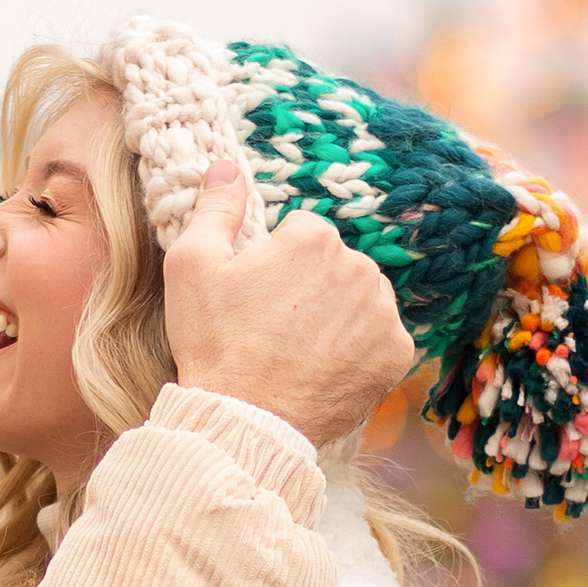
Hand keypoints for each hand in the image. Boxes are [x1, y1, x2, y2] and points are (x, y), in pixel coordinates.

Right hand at [162, 160, 413, 452]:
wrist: (245, 420)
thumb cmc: (214, 344)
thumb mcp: (192, 266)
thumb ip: (215, 208)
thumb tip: (227, 166)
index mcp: (313, 237)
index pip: (302, 235)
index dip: (275, 265)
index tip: (257, 298)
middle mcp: (358, 266)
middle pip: (336, 265)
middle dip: (312, 288)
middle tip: (275, 329)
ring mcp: (382, 312)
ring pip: (361, 299)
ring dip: (340, 316)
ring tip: (301, 350)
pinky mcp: (395, 354)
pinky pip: (382, 339)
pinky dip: (360, 351)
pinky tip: (326, 367)